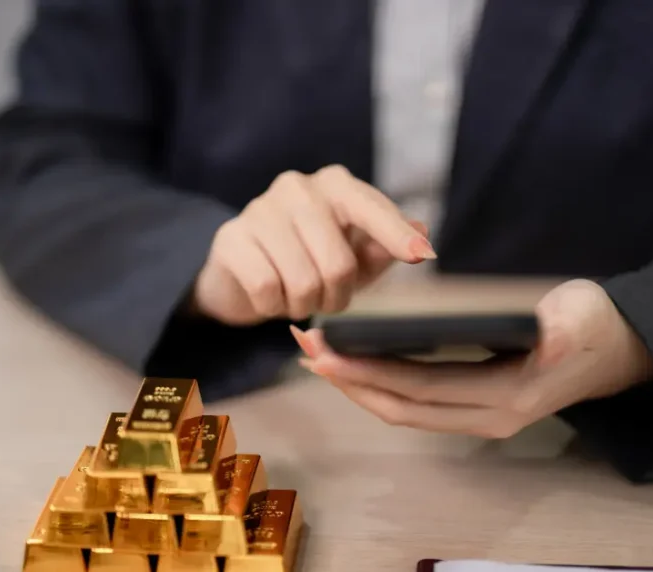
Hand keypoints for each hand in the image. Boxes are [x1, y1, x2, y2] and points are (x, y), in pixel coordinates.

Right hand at [191, 165, 435, 325]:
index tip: (422, 255)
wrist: (244, 272)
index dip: (396, 235)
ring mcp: (261, 209)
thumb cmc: (310, 262)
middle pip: (338, 264)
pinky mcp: (231, 238)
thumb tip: (420, 234)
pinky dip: (273, 306)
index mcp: (336, 185)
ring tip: (296, 295)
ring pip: (303, 282)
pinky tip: (270, 295)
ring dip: (304, 305)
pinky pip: (267, 288)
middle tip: (325, 298)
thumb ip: (382, 248)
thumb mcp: (354, 259)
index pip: (371, 209)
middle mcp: (298, 187)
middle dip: (336, 297)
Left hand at [290, 279, 652, 437]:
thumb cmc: (596, 325)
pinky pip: (417, 404)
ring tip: (317, 357)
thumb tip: (535, 335)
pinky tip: (355, 366)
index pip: (420, 387)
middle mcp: (487, 417)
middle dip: (348, 382)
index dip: (368, 373)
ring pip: (404, 411)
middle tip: (304, 348)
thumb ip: (556, 329)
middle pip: (401, 407)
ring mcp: (480, 418)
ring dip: (357, 387)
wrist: (621, 350)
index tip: (325, 352)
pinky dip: (380, 387)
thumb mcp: (580, 318)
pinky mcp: (475, 408)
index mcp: (507, 396)